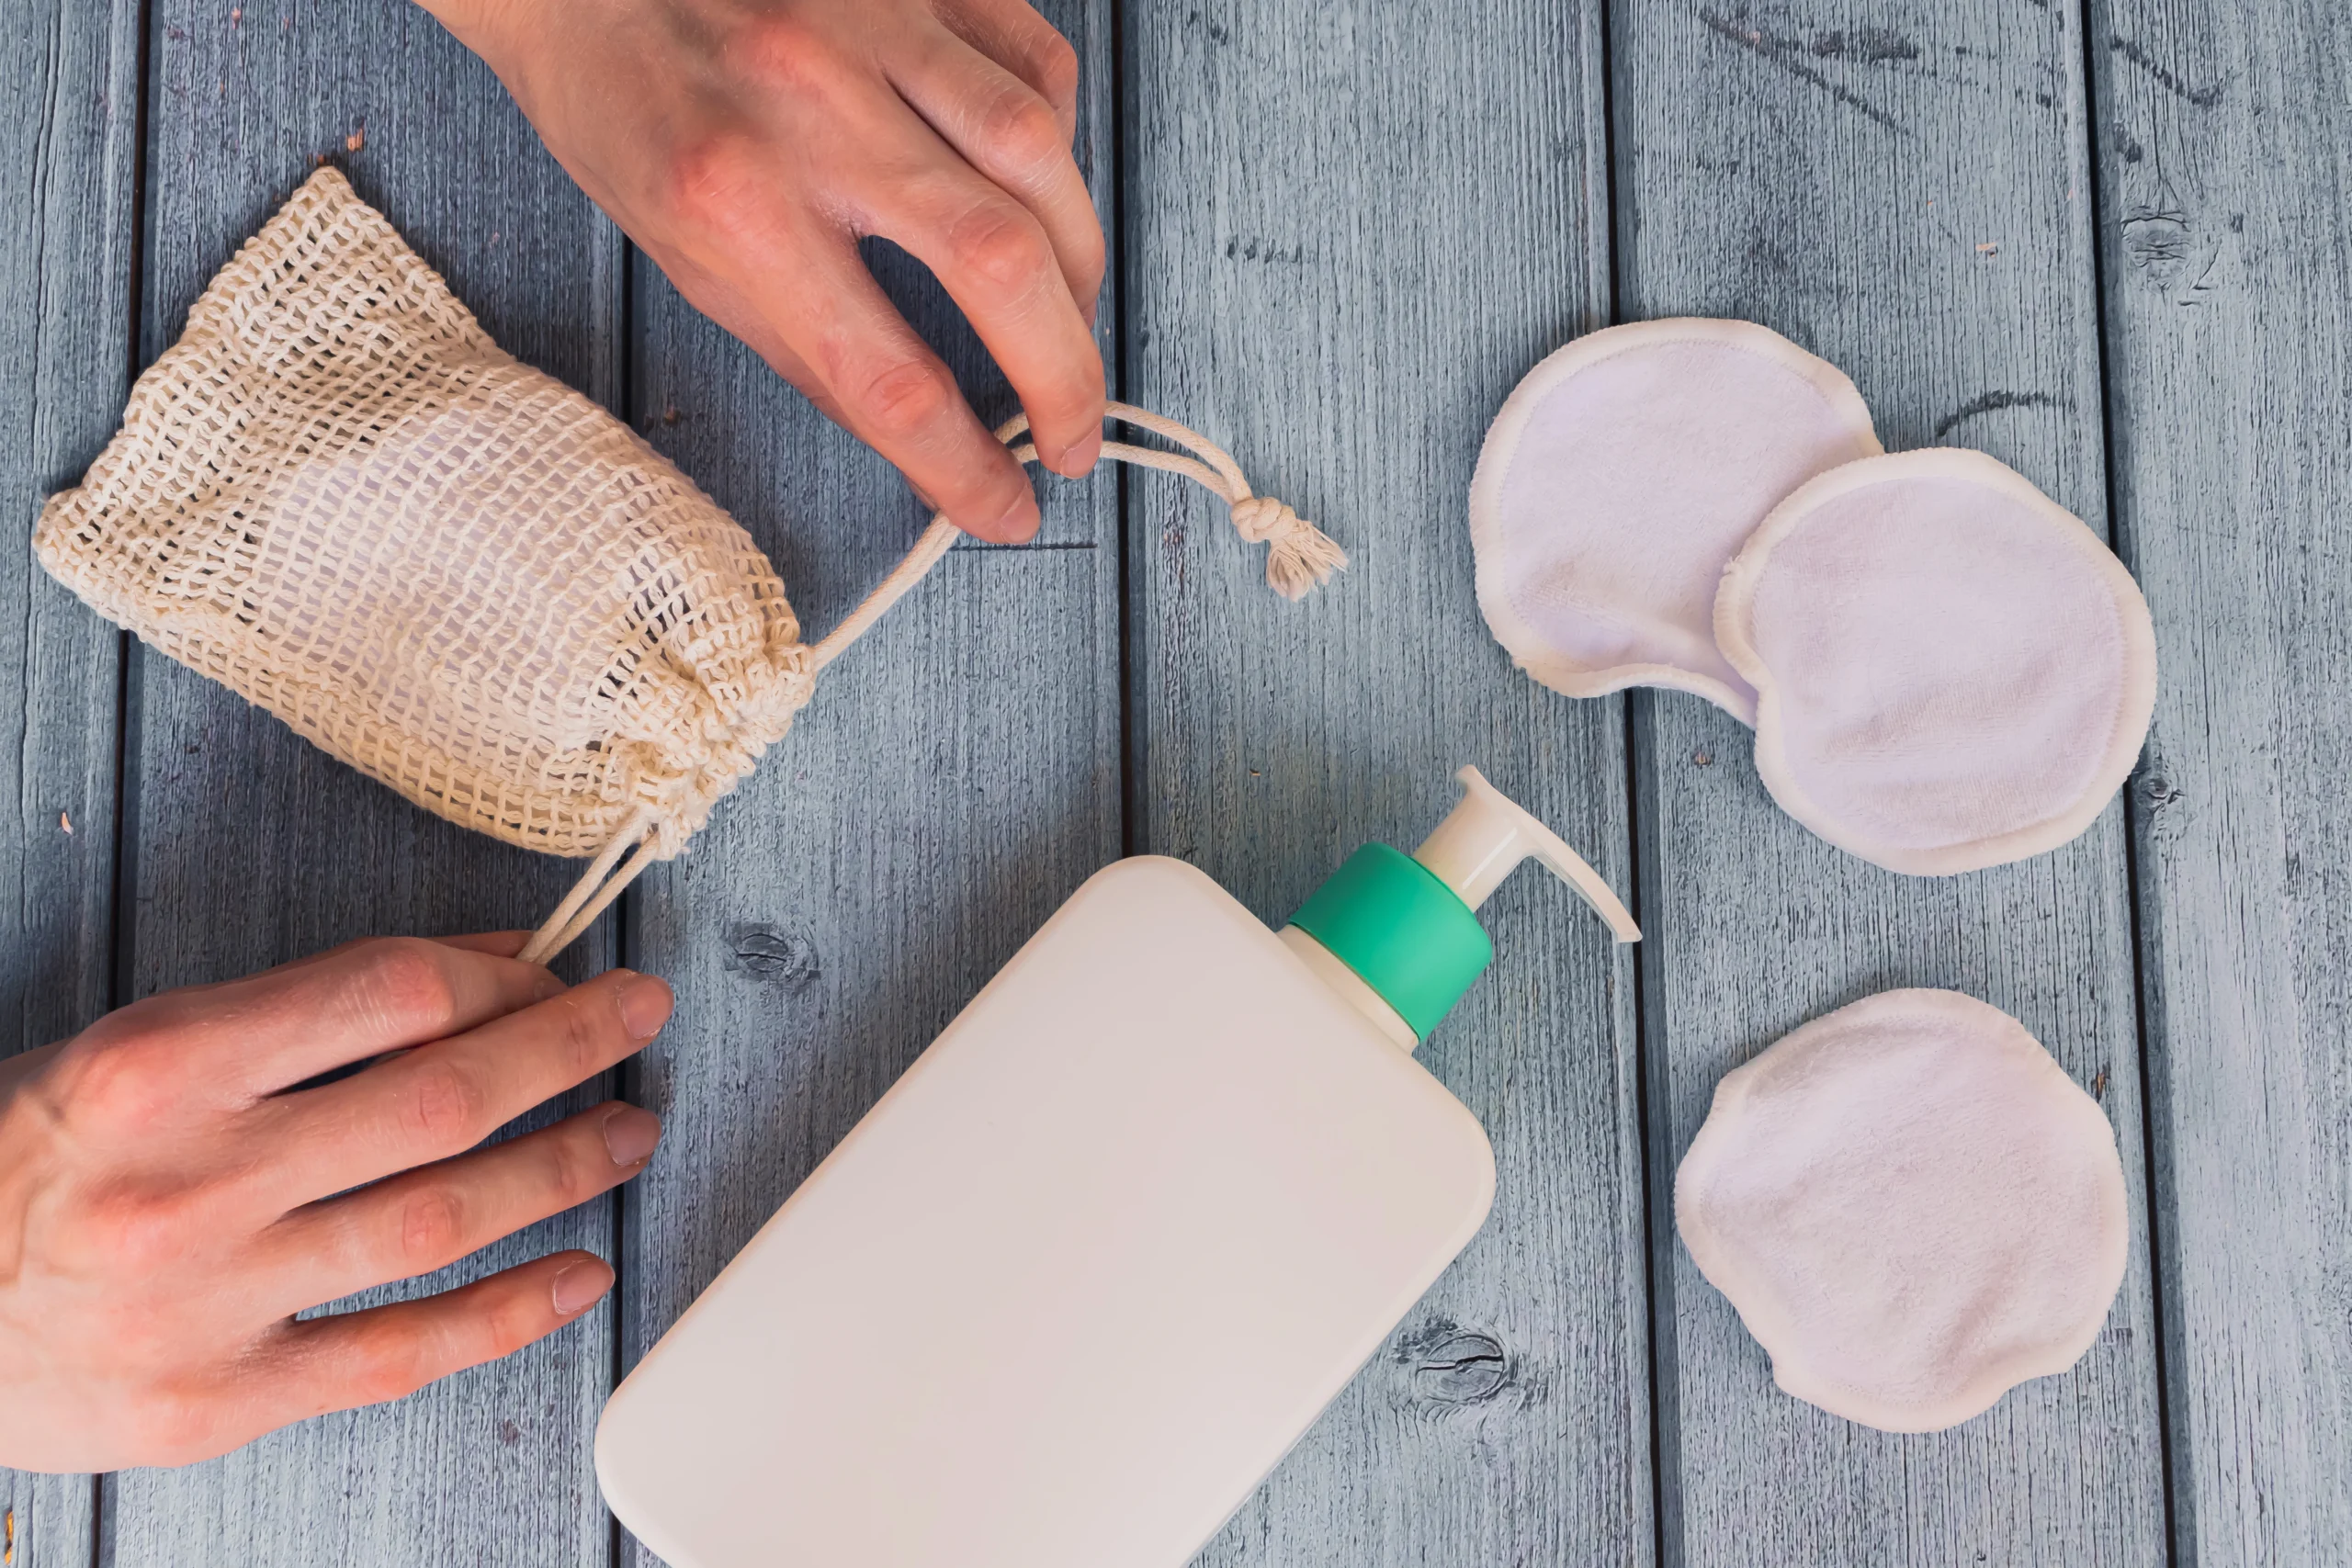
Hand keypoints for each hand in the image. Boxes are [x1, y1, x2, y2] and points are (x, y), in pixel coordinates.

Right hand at [0, 934, 669, 1471]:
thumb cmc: (33, 1160)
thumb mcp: (142, 1044)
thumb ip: (311, 1009)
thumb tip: (485, 965)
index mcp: (161, 1068)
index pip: (390, 995)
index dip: (501, 980)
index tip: (557, 974)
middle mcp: (192, 1182)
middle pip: (441, 1101)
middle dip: (569, 1049)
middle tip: (641, 1019)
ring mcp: (210, 1300)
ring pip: (443, 1220)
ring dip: (565, 1169)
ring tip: (630, 1133)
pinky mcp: (219, 1401)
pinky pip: (401, 1353)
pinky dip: (511, 1312)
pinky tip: (583, 1271)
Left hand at [424, 0, 1106, 542]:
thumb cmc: (624, 110)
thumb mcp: (689, 259)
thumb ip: (812, 347)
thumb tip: (925, 439)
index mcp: (735, 205)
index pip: (887, 375)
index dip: (964, 466)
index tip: (1005, 506)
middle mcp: (811, 109)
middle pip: (997, 264)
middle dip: (1064, 376)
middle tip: (1070, 435)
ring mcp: (872, 25)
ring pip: (1038, 156)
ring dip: (1080, 267)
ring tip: (1067, 322)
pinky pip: (1035, 62)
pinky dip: (1061, 147)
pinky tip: (1041, 198)